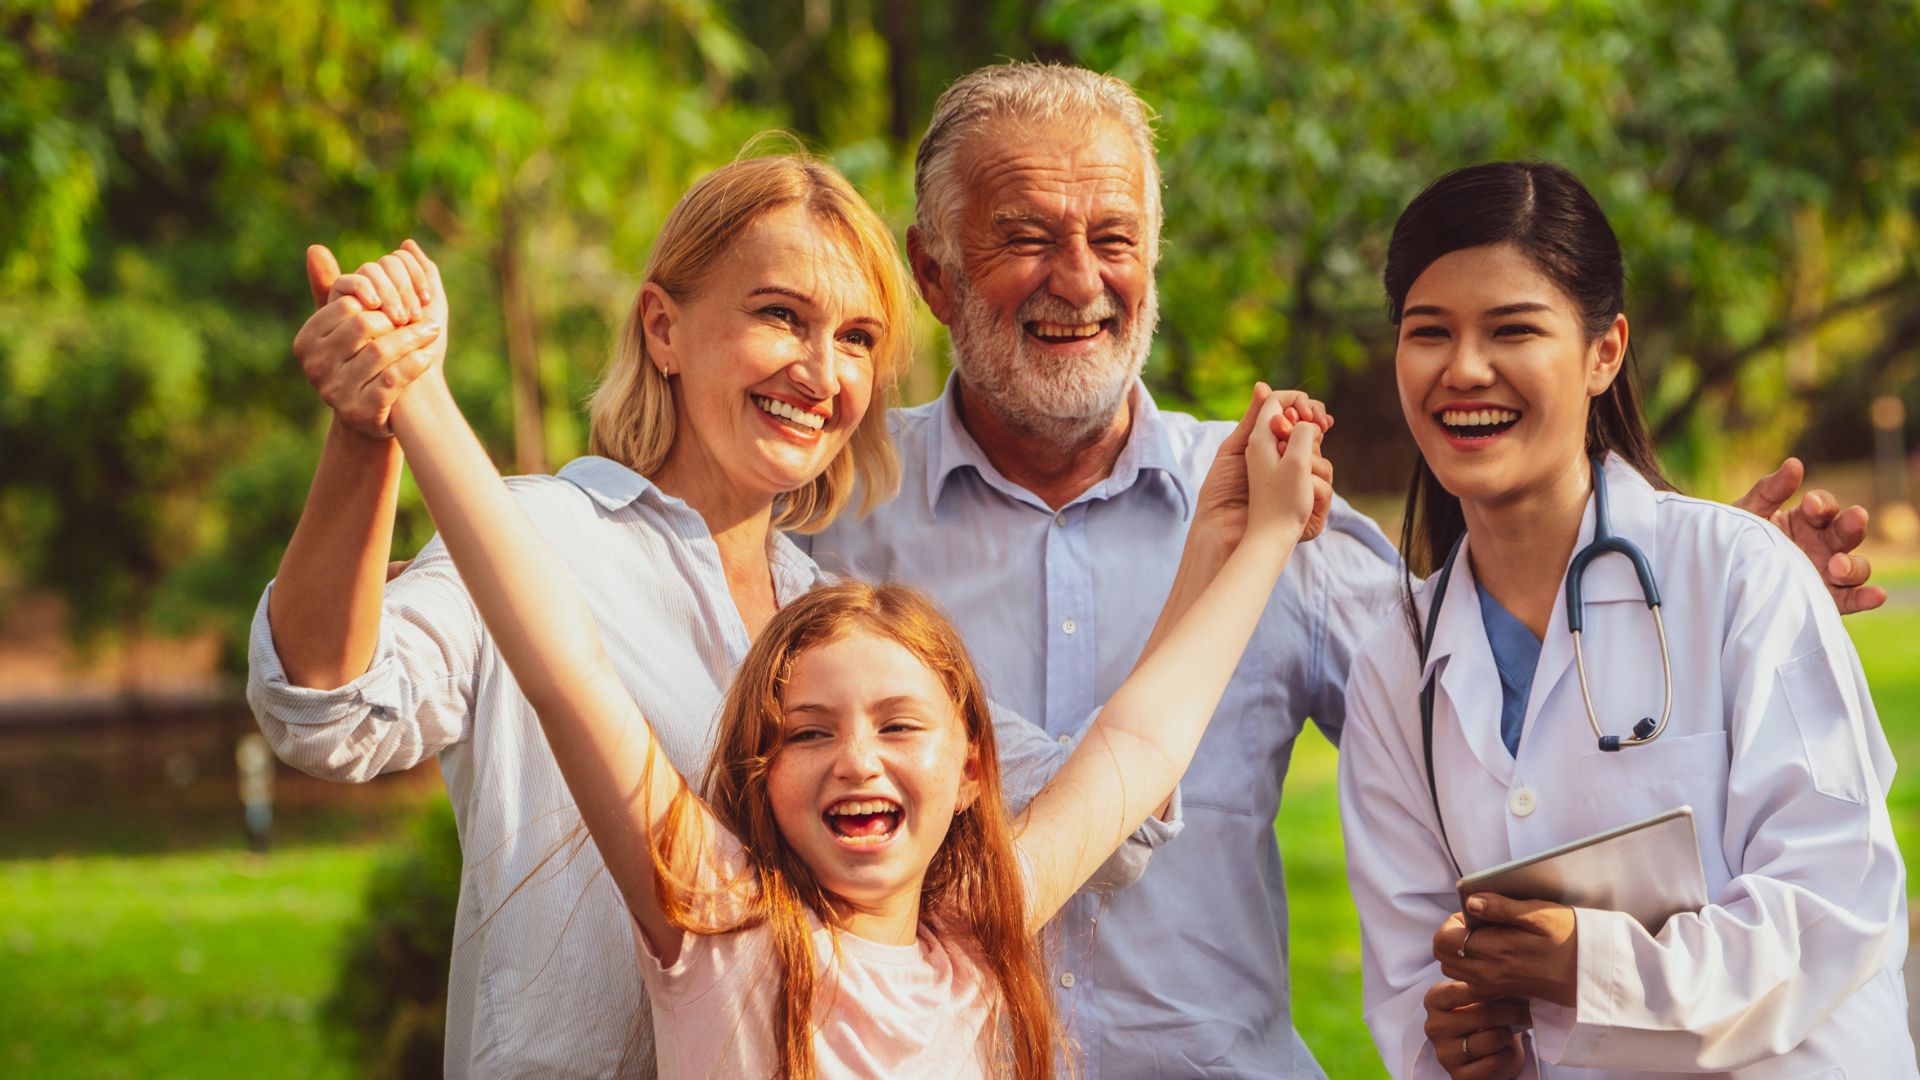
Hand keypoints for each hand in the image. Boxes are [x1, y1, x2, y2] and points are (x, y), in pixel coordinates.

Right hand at [293, 241, 449, 436]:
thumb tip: (314, 247)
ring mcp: (334, 392)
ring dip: (413, 338)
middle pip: (363, 325)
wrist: (374, 414)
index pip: (346, 304)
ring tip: (432, 331)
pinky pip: (393, 379)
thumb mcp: (344, 325)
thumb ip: (331, 287)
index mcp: (306, 340)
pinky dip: (415, 364)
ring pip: (380, 351)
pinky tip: (429, 355)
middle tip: (422, 316)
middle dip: (397, 318)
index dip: (378, 299)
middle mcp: (314, 367)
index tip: (401, 302)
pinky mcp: (360, 412)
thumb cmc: (361, 360)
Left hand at [1192, 384, 1334, 555]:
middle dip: (1312, 439)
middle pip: (1312, 435)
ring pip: (1322, 462)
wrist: (1230, 533)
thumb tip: (1263, 385)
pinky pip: (1325, 487)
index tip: (1309, 413)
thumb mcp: (1235, 449)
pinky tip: (1303, 498)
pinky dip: (1317, 490)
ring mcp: (1298, 483)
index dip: (1305, 406)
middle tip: (1303, 449)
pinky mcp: (1308, 503)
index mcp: (1267, 443)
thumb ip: (1256, 418)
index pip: (1294, 412)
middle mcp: (1284, 460)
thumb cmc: (1226, 493)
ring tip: (1294, 482)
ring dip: (1312, 469)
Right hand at [1423, 979, 1529, 1078]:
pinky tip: (1505, 1049)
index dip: (1488, 988)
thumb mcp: (1477, 996)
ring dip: (1508, 1034)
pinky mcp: (1459, 1075)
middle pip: (1483, 1015)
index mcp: (1434, 1001)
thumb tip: (1511, 978)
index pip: (1459, 990)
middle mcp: (1434, 1027)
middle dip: (1512, 1011)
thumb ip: (1484, 986)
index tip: (1508, 985)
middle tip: (1527, 1010)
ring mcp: (1445, 1053)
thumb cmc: (1481, 1015)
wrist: (1481, 1051)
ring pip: (1492, 1038)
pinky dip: (1508, 1054)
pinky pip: (1495, 1061)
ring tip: (1511, 1030)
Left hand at [1434, 896, 1577, 1007]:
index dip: (1452, 922)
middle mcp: (1488, 973)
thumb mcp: (1538, 914)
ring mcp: (1493, 986)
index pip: (1443, 940)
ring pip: (1453, 970)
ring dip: (1460, 951)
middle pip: (1443, 956)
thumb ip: (1500, 908)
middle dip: (1452, 936)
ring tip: (1486, 938)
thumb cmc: (1568, 938)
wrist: (1591, 973)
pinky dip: (1471, 967)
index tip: (1473, 914)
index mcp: (1494, 951)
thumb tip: (1471, 901)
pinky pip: (1470, 981)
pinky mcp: (1501, 993)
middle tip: (1478, 924)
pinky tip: (1494, 954)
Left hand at [1733, 457, 1883, 614]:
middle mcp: (1822, 544)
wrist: (1717, 580)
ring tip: (1838, 565)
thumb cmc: (1736, 541)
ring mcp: (1827, 572)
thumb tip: (1794, 463)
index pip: (1824, 506)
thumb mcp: (1747, 514)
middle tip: (1854, 517)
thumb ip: (1770, 491)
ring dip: (1853, 565)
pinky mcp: (1826, 599)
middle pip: (1847, 532)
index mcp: (1805, 520)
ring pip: (1856, 566)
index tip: (1810, 503)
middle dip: (1852, 524)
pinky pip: (1850, 599)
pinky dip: (1866, 597)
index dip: (1821, 503)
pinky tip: (1876, 595)